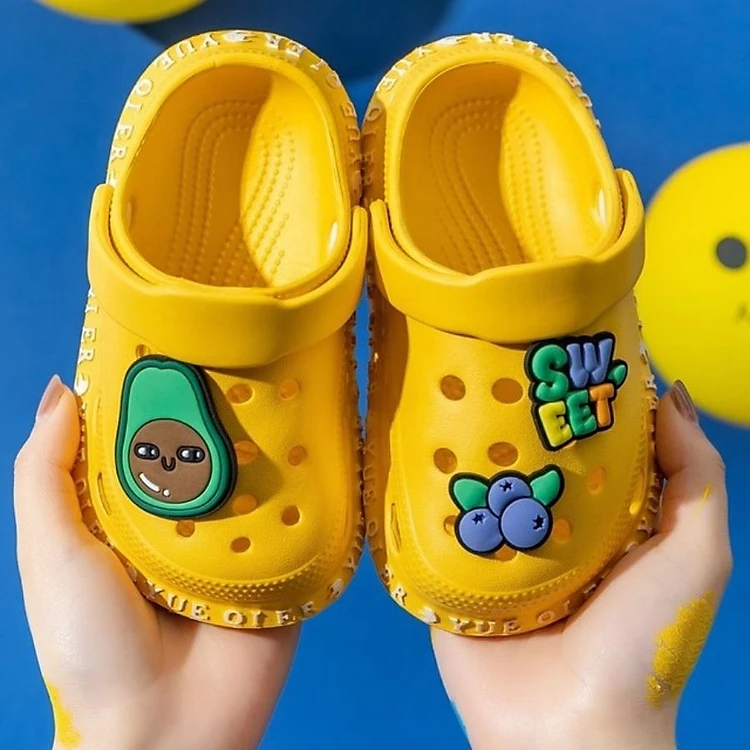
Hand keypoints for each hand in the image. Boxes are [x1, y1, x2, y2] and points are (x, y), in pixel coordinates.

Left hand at [15, 376, 298, 749]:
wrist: (169, 732)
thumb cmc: (94, 644)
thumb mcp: (53, 554)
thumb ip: (46, 476)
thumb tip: (62, 389)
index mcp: (131, 508)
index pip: (146, 434)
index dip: (156, 387)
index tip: (181, 330)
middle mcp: (186, 514)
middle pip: (207, 444)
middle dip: (223, 401)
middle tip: (250, 341)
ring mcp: (239, 535)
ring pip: (258, 469)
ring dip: (271, 433)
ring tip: (294, 374)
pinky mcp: (282, 558)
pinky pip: (298, 511)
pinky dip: (309, 478)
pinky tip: (327, 433)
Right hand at [433, 382, 731, 749]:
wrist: (566, 729)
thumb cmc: (642, 639)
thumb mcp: (696, 554)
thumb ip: (696, 476)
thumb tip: (670, 392)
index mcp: (606, 515)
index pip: (591, 439)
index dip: (578, 394)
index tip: (555, 343)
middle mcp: (550, 522)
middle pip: (529, 452)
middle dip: (512, 410)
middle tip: (485, 356)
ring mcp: (496, 544)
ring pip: (478, 478)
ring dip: (463, 442)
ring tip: (438, 387)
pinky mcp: (451, 567)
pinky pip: (435, 519)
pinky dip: (425, 487)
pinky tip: (404, 441)